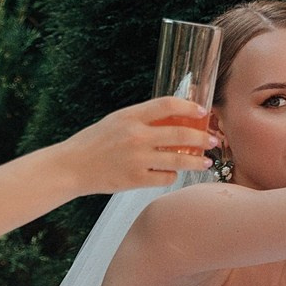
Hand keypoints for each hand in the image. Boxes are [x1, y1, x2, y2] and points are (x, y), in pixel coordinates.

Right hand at [53, 96, 216, 193]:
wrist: (72, 167)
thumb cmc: (95, 142)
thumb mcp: (117, 121)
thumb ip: (143, 118)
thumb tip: (175, 117)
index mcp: (130, 117)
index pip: (167, 105)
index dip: (189, 107)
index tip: (203, 112)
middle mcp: (136, 136)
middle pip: (181, 134)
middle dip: (203, 138)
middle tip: (214, 140)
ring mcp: (137, 159)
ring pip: (179, 160)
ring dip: (197, 161)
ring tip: (206, 162)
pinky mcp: (136, 180)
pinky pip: (166, 177)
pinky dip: (172, 175)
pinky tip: (173, 173)